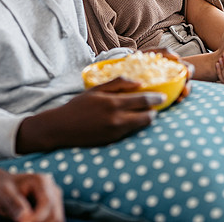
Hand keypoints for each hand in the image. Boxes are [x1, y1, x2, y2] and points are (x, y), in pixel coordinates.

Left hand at [0, 172, 63, 221]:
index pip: (47, 204)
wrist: (3, 189)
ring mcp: (56, 199)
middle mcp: (53, 188)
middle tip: (19, 221)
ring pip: (56, 220)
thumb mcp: (3, 195)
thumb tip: (24, 218)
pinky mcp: (54, 208)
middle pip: (54, 215)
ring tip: (22, 219)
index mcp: (41, 181)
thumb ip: (14, 205)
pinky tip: (28, 220)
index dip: (36, 218)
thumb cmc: (1, 190)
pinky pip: (54, 221)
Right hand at [16, 77, 162, 151]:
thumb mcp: (96, 89)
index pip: (143, 101)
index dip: (156, 99)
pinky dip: (133, 125)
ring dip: (145, 119)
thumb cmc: (78, 106)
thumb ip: (118, 84)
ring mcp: (116, 133)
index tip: (162, 97)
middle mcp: (117, 120)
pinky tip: (128, 120)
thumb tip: (139, 83)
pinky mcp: (113, 141)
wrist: (62, 128)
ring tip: (142, 112)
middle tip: (155, 106)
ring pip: (141, 126)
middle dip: (154, 111)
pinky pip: (130, 132)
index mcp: (113, 103)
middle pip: (147, 117)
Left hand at [141, 47, 193, 100]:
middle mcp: (173, 77)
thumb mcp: (152, 51)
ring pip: (180, 92)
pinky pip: (170, 99)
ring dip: (182, 96)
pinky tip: (170, 102)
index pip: (187, 68)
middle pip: (186, 83)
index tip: (188, 74)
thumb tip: (177, 56)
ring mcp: (168, 86)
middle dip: (188, 87)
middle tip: (184, 91)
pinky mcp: (161, 94)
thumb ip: (164, 50)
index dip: (190, 71)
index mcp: (173, 66)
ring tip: (179, 99)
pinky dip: (172, 101)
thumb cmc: (142, 58)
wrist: (127, 68)